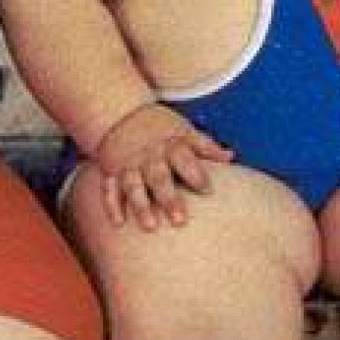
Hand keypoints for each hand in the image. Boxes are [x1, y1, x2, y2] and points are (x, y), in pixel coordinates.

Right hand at [93, 102, 232, 231]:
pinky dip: (112, 205)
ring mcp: (129, 164)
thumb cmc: (161, 128)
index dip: (196, 174)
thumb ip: (206, 146)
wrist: (121, 113)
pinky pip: (109, 189)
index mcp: (170, 144)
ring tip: (151, 227)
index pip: (185, 159)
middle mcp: (149, 156)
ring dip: (141, 206)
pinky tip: (119, 223)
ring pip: (133, 186)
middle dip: (168, 199)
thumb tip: (230, 157)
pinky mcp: (111, 171)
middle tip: (180, 221)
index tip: (208, 191)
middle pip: (159, 178)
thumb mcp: (185, 130)